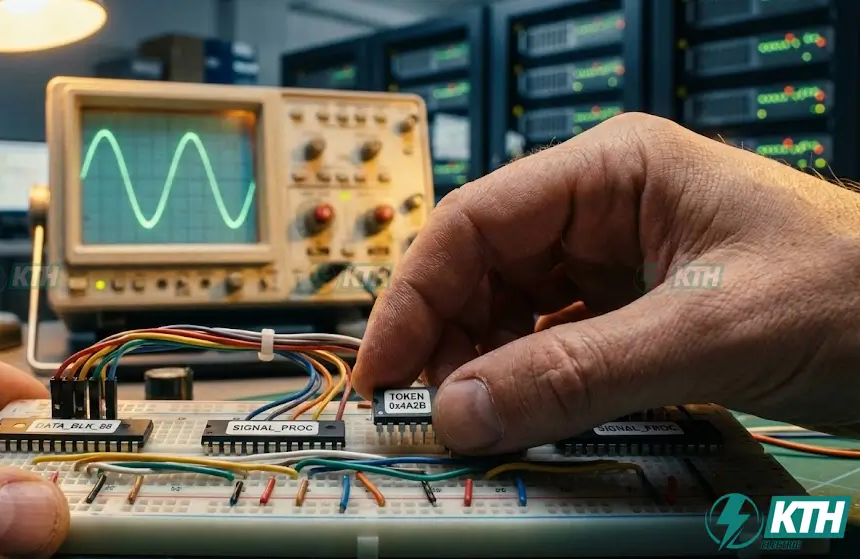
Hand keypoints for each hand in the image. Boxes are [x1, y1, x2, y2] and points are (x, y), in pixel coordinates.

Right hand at [353, 113, 859, 454]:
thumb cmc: (855, 291)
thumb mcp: (705, 333)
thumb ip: (576, 374)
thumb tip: (460, 409)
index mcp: (613, 172)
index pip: (475, 222)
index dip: (414, 297)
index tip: (379, 371)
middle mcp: (603, 209)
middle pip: (483, 269)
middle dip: (445, 340)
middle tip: (418, 413)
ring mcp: (617, 261)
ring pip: (511, 311)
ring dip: (481, 367)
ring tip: (468, 422)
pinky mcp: (632, 310)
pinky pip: (553, 344)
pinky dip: (527, 382)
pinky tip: (520, 415)